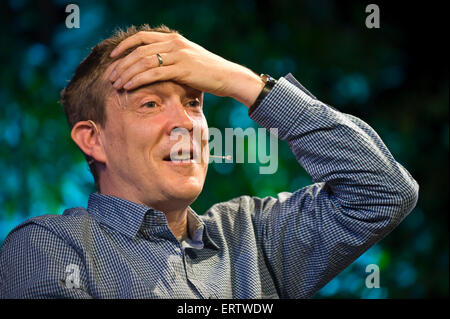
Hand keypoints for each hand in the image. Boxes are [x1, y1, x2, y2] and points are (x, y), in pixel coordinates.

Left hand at [108, 31, 263, 106]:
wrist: (228, 77)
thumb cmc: (208, 72)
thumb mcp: (188, 59)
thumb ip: (172, 58)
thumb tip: (156, 66)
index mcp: (173, 39)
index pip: (142, 37)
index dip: (125, 46)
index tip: (113, 57)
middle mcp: (174, 44)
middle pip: (139, 50)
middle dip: (121, 64)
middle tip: (110, 76)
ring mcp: (178, 55)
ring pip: (143, 61)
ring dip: (126, 72)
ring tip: (116, 83)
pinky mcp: (182, 69)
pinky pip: (154, 73)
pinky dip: (138, 79)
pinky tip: (128, 86)